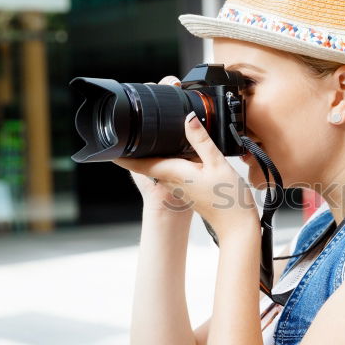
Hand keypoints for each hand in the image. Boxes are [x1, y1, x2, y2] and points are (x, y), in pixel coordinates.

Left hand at [115, 105, 257, 239]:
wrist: (236, 226)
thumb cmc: (228, 201)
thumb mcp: (217, 164)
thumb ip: (201, 140)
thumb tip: (188, 118)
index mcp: (173, 172)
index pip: (138, 163)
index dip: (121, 154)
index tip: (109, 143)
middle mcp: (171, 179)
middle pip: (146, 159)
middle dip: (136, 144)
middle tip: (131, 125)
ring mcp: (178, 184)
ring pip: (158, 163)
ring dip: (153, 149)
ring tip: (152, 131)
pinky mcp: (187, 185)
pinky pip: (171, 168)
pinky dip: (169, 155)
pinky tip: (179, 147)